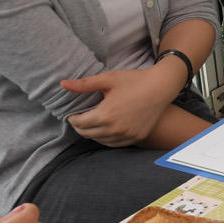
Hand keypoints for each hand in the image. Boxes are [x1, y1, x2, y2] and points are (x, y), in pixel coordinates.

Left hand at [61, 63, 183, 147]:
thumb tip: (62, 84)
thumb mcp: (108, 79)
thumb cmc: (134, 80)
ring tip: (93, 122)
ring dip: (93, 133)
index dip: (72, 118)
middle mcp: (115, 129)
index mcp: (105, 115)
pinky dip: (107, 138)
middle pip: (87, 134)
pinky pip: (115, 143)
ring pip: (100, 141)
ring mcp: (127, 135)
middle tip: (80, 118)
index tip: (73, 114)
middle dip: (80, 126)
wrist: (162, 86)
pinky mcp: (136, 137)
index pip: (79, 124)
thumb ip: (84, 84)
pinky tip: (107, 128)